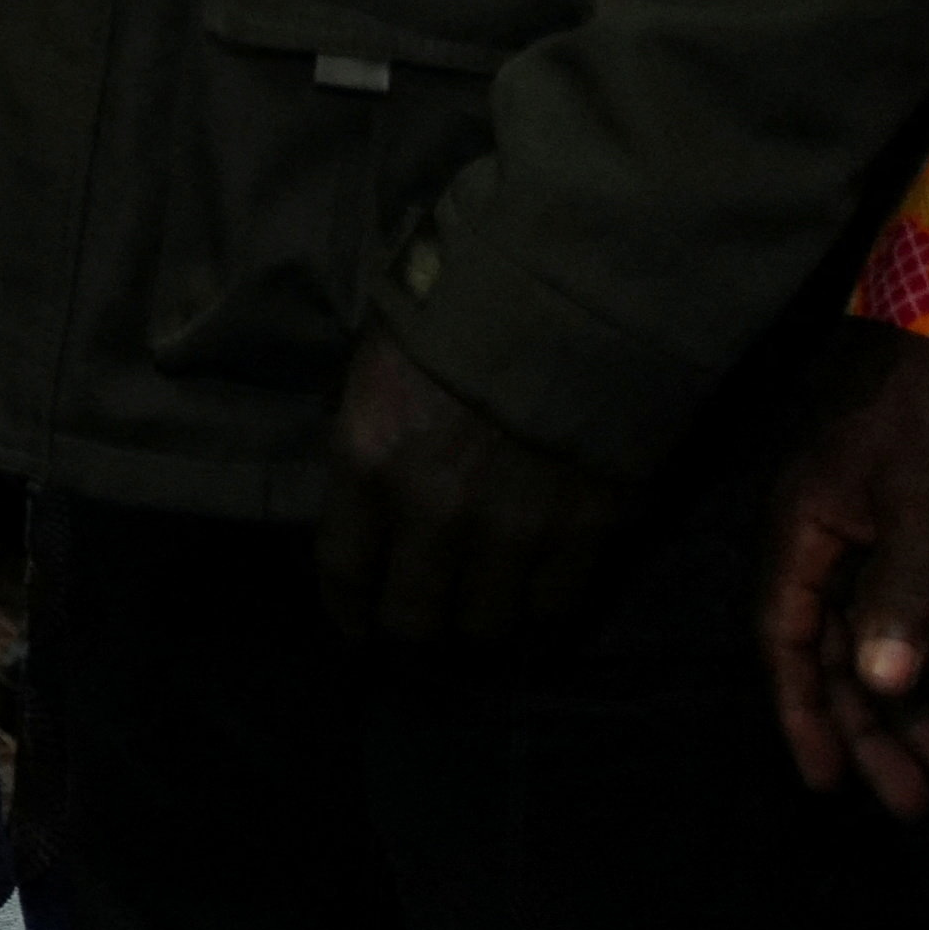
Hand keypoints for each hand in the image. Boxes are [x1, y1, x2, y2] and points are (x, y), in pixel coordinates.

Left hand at [318, 320, 626, 643]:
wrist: (571, 292)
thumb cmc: (458, 311)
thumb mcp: (380, 367)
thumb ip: (371, 442)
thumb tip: (366, 501)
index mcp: (367, 456)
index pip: (343, 567)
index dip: (349, 610)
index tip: (356, 629)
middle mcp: (432, 507)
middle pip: (415, 616)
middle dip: (413, 634)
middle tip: (420, 638)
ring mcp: (512, 526)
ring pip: (486, 624)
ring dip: (480, 630)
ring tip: (480, 626)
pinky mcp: (586, 530)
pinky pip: (557, 606)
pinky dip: (544, 623)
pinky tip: (536, 623)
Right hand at [769, 321, 928, 811]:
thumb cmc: (927, 412)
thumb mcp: (920, 503)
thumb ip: (903, 595)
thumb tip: (883, 686)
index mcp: (806, 528)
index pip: (786, 635)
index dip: (803, 710)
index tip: (830, 781)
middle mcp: (833, 539)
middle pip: (838, 651)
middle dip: (872, 727)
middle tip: (915, 799)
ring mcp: (880, 533)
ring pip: (884, 638)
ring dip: (912, 703)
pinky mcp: (920, 525)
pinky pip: (918, 610)